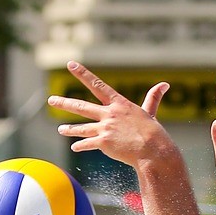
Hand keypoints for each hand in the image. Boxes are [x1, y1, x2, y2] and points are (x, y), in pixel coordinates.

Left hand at [48, 61, 171, 167]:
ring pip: (81, 128)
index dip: (82, 74)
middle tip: (51, 100)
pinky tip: (74, 147)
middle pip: (81, 107)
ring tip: (60, 129)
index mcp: (119, 104)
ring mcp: (105, 128)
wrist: (153, 150)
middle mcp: (109, 114)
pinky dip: (80, 146)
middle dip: (64, 103)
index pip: (97, 84)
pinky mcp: (104, 143)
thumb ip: (153, 98)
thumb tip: (165, 84)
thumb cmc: (153, 132)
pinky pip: (87, 144)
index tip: (70, 64)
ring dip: (69, 129)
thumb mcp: (150, 112)